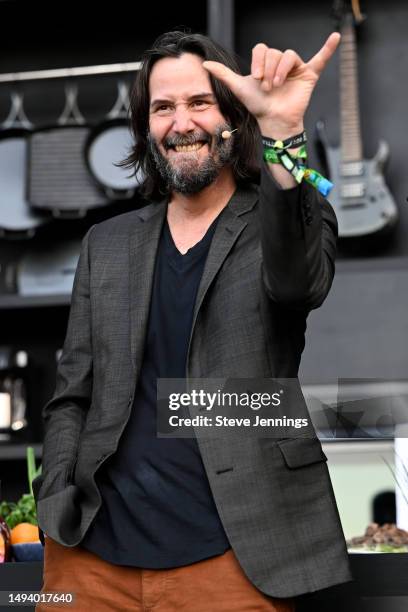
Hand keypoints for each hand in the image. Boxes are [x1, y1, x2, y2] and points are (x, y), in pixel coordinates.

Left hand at [203, 33, 340, 138]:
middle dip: (269, 69)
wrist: (273, 121)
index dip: (258, 62)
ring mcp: (296, 68)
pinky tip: (336, 37)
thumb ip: (223, 74)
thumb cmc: (257, 105)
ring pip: (290, 55)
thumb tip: (204, 64)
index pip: (263, 49)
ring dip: (281, 70)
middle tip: (267, 87)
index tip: (255, 78)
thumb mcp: (238, 87)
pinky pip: (321, 59)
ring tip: (277, 85)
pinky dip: (329, 48)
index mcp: (267, 62)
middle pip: (276, 53)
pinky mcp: (309, 75)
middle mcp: (281, 63)